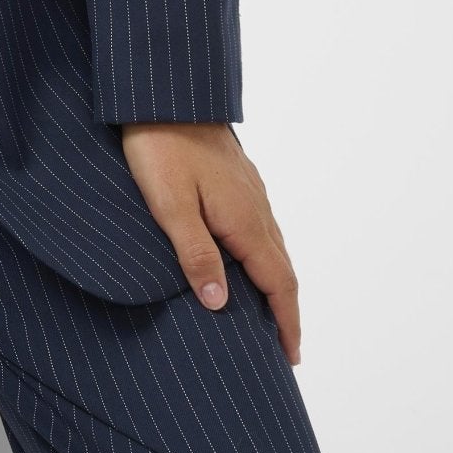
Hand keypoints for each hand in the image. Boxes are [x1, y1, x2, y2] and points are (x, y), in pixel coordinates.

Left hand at [119, 123, 300, 365]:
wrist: (163, 93)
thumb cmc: (161, 146)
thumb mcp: (170, 204)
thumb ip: (195, 254)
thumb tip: (220, 305)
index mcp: (245, 221)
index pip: (278, 283)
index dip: (286, 323)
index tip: (291, 359)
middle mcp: (256, 207)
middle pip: (282, 268)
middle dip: (286, 310)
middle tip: (284, 348)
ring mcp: (248, 190)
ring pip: (272, 246)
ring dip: (275, 283)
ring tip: (267, 314)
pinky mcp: (236, 177)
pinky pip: (259, 226)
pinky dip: (262, 255)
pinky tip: (245, 259)